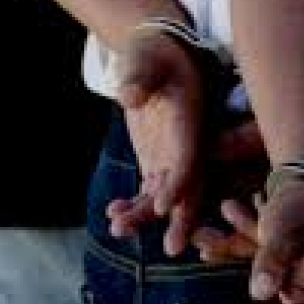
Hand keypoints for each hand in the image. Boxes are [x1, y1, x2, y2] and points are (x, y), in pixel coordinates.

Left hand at [107, 30, 202, 255]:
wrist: (155, 56)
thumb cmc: (152, 54)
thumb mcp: (145, 59)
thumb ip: (138, 77)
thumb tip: (126, 97)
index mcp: (192, 123)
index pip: (190, 159)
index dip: (180, 184)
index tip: (164, 207)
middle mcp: (189, 146)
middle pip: (189, 188)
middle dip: (181, 219)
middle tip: (172, 248)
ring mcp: (174, 157)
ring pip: (166, 196)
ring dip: (145, 216)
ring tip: (117, 228)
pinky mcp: (159, 163)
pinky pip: (150, 192)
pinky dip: (135, 205)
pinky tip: (112, 215)